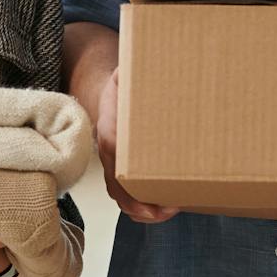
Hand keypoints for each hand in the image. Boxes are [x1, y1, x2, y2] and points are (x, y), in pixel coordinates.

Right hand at [93, 66, 177, 223]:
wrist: (112, 94)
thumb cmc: (127, 84)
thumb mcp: (130, 71)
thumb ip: (136, 72)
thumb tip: (154, 65)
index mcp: (109, 122)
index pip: (112, 148)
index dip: (130, 173)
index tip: (152, 184)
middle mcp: (106, 146)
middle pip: (115, 183)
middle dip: (139, 202)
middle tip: (170, 208)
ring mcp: (110, 160)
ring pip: (118, 193)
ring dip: (140, 208)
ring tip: (168, 211)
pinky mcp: (117, 168)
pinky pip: (122, 193)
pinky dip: (139, 205)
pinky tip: (161, 207)